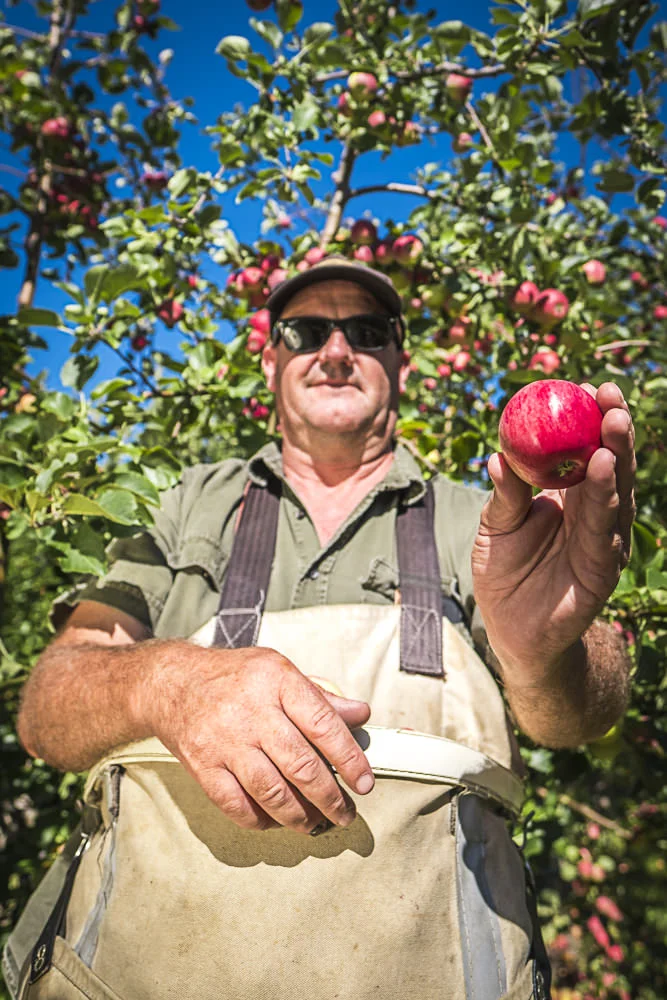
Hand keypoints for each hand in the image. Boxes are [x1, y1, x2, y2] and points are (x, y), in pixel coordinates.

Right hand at [147, 645, 373, 834]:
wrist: (173, 683)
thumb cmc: (235, 677)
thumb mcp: (280, 671)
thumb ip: (320, 697)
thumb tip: (361, 714)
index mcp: (277, 681)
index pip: (322, 724)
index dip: (349, 758)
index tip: (364, 783)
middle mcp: (251, 711)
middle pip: (300, 764)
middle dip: (330, 797)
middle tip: (346, 813)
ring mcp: (224, 741)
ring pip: (271, 791)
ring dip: (299, 816)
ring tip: (316, 823)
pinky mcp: (202, 765)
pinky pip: (236, 805)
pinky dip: (260, 820)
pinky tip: (276, 821)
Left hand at [472, 382, 635, 675]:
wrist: (513, 631)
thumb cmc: (503, 573)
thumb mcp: (495, 528)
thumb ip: (503, 497)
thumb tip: (496, 458)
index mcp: (567, 497)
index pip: (583, 449)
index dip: (588, 418)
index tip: (585, 385)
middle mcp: (591, 512)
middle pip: (608, 461)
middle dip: (613, 425)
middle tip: (609, 392)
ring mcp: (602, 538)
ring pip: (614, 489)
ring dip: (615, 453)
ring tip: (612, 421)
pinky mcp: (603, 567)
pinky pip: (603, 527)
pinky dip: (604, 496)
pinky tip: (601, 468)